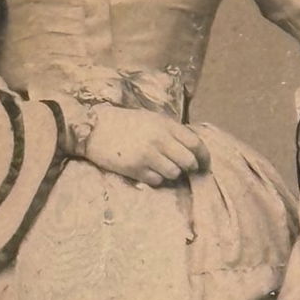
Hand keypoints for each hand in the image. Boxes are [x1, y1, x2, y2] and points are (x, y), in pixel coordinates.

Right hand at [81, 106, 208, 187]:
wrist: (94, 128)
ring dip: (171, 174)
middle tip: (184, 169)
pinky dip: (156, 179)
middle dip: (189, 168)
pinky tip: (147, 171)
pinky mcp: (135, 169)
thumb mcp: (152, 119)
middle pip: (188, 161)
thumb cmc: (125, 122)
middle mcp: (160, 140)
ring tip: (161, 167)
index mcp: (166, 125)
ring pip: (174, 173)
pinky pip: (157, 181)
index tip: (205, 165)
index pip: (196, 143)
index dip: (204, 157)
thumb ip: (171, 131)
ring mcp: (148, 155)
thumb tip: (190, 148)